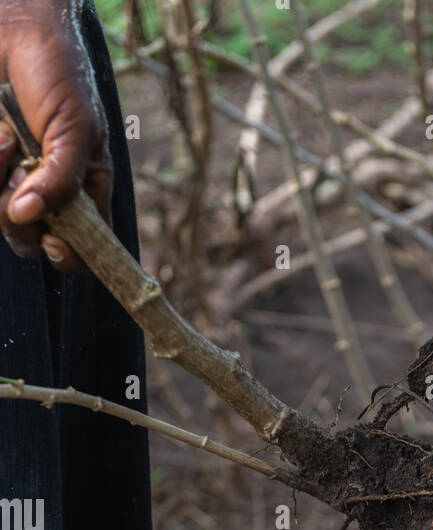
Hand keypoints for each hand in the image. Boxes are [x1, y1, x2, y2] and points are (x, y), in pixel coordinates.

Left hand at [0, 0, 111, 270]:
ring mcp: (8, 180)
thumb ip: (63, 180)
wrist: (14, 26)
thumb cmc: (59, 73)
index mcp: (82, 194)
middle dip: (20, 216)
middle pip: (27, 241)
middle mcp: (44, 194)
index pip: (81, 251)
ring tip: (6, 136)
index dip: (67, 257)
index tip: (52, 240)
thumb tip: (28, 217)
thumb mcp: (77, 129)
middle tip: (22, 175)